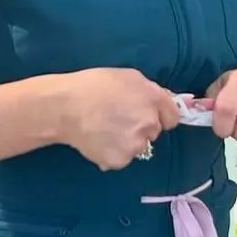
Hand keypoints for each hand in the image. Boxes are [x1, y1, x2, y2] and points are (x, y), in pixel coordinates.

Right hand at [55, 68, 180, 170]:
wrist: (64, 107)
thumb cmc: (92, 85)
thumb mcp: (126, 76)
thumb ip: (148, 90)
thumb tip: (158, 103)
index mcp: (152, 99)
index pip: (172, 117)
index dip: (161, 116)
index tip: (148, 115)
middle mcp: (149, 122)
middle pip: (154, 132)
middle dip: (141, 126)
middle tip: (118, 118)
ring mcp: (135, 144)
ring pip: (138, 147)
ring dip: (127, 141)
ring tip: (104, 129)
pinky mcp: (120, 160)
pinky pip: (122, 158)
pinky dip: (113, 152)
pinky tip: (98, 140)